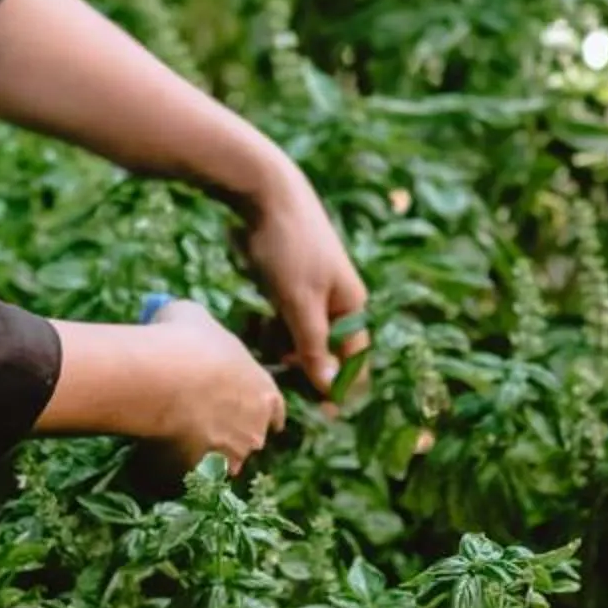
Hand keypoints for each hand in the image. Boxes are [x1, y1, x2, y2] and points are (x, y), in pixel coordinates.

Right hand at [141, 299, 286, 475]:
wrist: (162, 377)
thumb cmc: (183, 339)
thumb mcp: (194, 317)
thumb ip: (200, 328)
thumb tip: (184, 322)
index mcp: (263, 390)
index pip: (274, 410)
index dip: (259, 411)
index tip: (244, 410)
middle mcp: (255, 427)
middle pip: (248, 438)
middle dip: (231, 434)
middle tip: (201, 421)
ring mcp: (230, 454)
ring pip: (223, 461)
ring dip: (206, 454)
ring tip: (176, 438)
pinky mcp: (202, 473)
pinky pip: (190, 474)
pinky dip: (178, 467)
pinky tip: (158, 451)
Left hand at [240, 161, 369, 398]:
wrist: (265, 191)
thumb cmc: (287, 246)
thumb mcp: (298, 301)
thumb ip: (314, 345)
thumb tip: (330, 388)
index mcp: (351, 304)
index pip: (353, 359)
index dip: (338, 388)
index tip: (321, 416)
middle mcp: (337, 299)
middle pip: (327, 349)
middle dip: (305, 370)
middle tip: (280, 388)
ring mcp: (313, 289)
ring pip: (301, 335)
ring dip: (284, 351)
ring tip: (262, 360)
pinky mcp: (288, 281)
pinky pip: (285, 318)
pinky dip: (272, 329)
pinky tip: (254, 334)